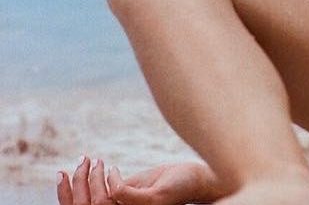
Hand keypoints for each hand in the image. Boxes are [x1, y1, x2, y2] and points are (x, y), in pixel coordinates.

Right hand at [58, 157, 217, 204]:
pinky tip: (114, 168)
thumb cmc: (163, 183)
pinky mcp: (152, 202)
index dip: (65, 195)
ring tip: (98, 161)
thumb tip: (90, 178)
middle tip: (81, 161)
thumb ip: (113, 188)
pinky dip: (112, 179)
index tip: (60, 173)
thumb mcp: (132, 187)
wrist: (195, 180)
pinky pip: (120, 193)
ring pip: (100, 201)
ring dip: (93, 178)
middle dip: (76, 184)